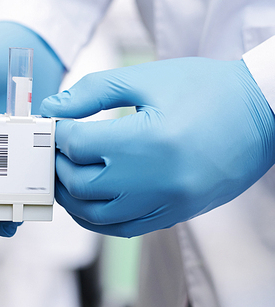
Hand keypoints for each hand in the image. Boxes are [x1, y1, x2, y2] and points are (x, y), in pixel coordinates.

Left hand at [40, 58, 274, 237]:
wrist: (262, 112)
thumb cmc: (206, 88)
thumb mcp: (146, 77)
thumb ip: (93, 92)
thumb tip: (53, 109)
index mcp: (147, 141)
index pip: (78, 146)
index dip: (57, 134)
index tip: (54, 123)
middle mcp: (156, 181)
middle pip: (80, 185)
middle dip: (59, 165)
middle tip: (55, 147)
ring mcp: (168, 203)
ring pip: (97, 216)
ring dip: (73, 196)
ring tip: (67, 171)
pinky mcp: (177, 215)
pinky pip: (125, 229)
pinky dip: (99, 217)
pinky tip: (92, 198)